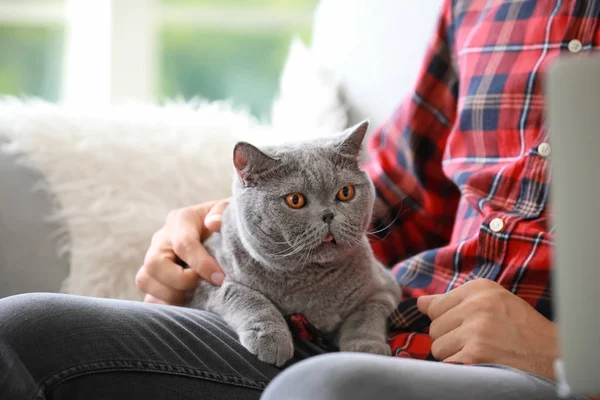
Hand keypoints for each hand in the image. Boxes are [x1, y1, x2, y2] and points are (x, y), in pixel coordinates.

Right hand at [136, 199, 229, 304]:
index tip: (220, 278)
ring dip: (171, 295)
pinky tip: (187, 304)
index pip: (183, 244)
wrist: (223, 234)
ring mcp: (154, 259)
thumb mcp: (230, 211)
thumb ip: (223, 212)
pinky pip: (148, 297)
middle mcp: (162, 239)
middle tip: (204, 286)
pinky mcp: (154, 278)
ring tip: (196, 295)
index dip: (202, 264)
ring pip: (145, 280)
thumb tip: (213, 223)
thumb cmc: (227, 224)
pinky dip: (166, 304)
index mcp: (181, 220)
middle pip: (154, 264)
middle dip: (180, 281)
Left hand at [417, 279, 557, 379]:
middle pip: (433, 327)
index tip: (464, 326)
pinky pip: (447, 363)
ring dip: (453, 354)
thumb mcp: (493, 300)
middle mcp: (476, 305)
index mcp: (479, 288)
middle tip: (477, 341)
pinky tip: (479, 362)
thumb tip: (419, 303)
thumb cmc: (520, 327)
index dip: (446, 321)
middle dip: (449, 338)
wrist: (552, 354)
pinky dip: (459, 366)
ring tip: (480, 351)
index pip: (433, 305)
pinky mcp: (475, 354)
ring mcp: (475, 330)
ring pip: (437, 346)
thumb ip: (454, 300)